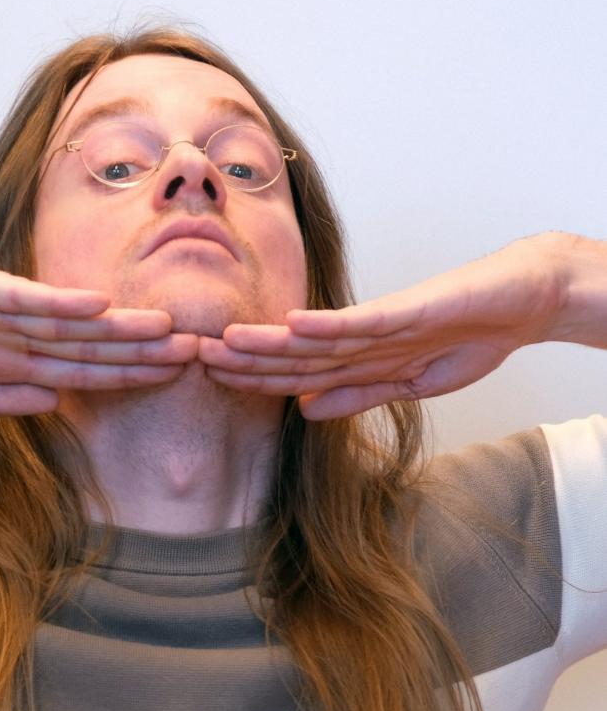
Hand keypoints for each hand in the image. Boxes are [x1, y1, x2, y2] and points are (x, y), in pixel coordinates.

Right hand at [0, 240, 197, 413]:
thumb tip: (54, 404)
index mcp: (9, 358)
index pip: (82, 370)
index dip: (128, 375)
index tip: (172, 378)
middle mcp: (13, 333)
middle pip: (90, 346)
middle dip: (143, 354)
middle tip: (199, 353)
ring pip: (70, 323)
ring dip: (119, 328)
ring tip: (170, 330)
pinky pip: (23, 298)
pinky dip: (61, 302)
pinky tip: (102, 306)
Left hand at [199, 237, 562, 419]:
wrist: (521, 301)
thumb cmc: (465, 339)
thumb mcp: (407, 384)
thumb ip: (356, 394)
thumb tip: (303, 408)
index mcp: (356, 359)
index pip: (293, 372)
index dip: (251, 376)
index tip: (209, 377)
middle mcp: (359, 340)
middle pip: (291, 354)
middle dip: (241, 358)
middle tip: (189, 354)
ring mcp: (382, 325)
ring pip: (315, 338)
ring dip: (269, 341)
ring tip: (222, 341)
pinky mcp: (409, 310)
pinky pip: (362, 321)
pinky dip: (327, 326)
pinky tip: (290, 325)